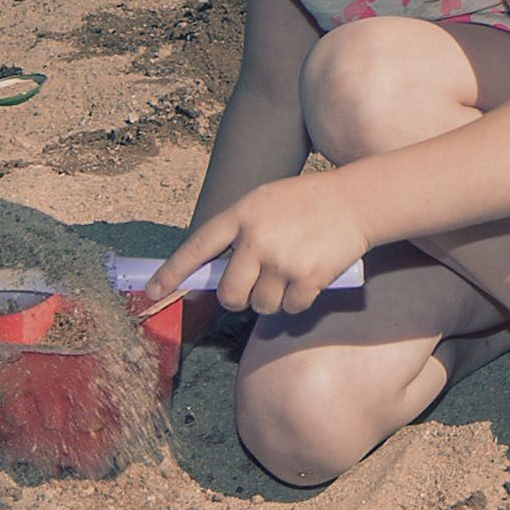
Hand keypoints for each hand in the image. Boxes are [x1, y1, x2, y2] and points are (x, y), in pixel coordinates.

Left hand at [145, 170, 365, 317]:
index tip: (152, 292)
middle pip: (229, 294)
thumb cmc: (306, 202)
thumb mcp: (264, 202)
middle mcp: (257, 239)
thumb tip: (214, 274)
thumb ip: (238, 232)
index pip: (197, 248)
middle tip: (255, 283)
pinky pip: (290, 308)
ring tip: (290, 272)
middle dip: (238, 297)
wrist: (357, 200)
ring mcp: (282, 260)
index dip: (172, 272)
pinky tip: (310, 277)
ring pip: (260, 306)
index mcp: (242, 214)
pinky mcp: (308, 278)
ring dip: (272, 299)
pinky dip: (298, 300)